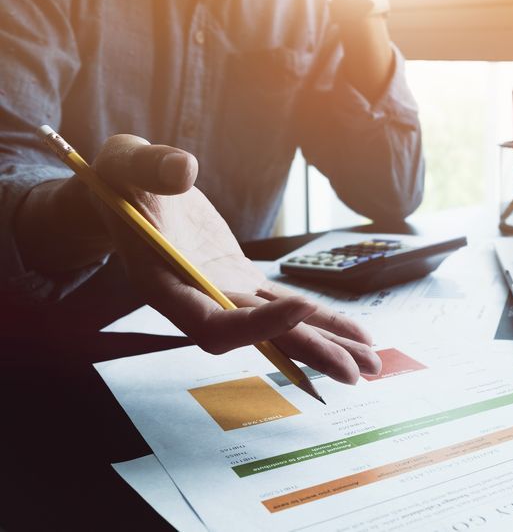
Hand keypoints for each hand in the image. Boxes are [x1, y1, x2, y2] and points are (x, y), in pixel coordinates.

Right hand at [91, 134, 380, 383]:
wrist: (127, 194)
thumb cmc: (121, 179)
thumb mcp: (126, 162)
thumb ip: (150, 167)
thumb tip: (182, 170)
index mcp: (165, 284)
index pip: (212, 323)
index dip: (256, 324)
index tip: (301, 306)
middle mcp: (197, 300)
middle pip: (258, 338)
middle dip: (308, 352)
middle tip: (356, 370)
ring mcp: (223, 293)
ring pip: (279, 328)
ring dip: (326, 345)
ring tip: (372, 362)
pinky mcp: (241, 281)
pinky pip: (286, 306)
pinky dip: (321, 319)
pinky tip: (356, 334)